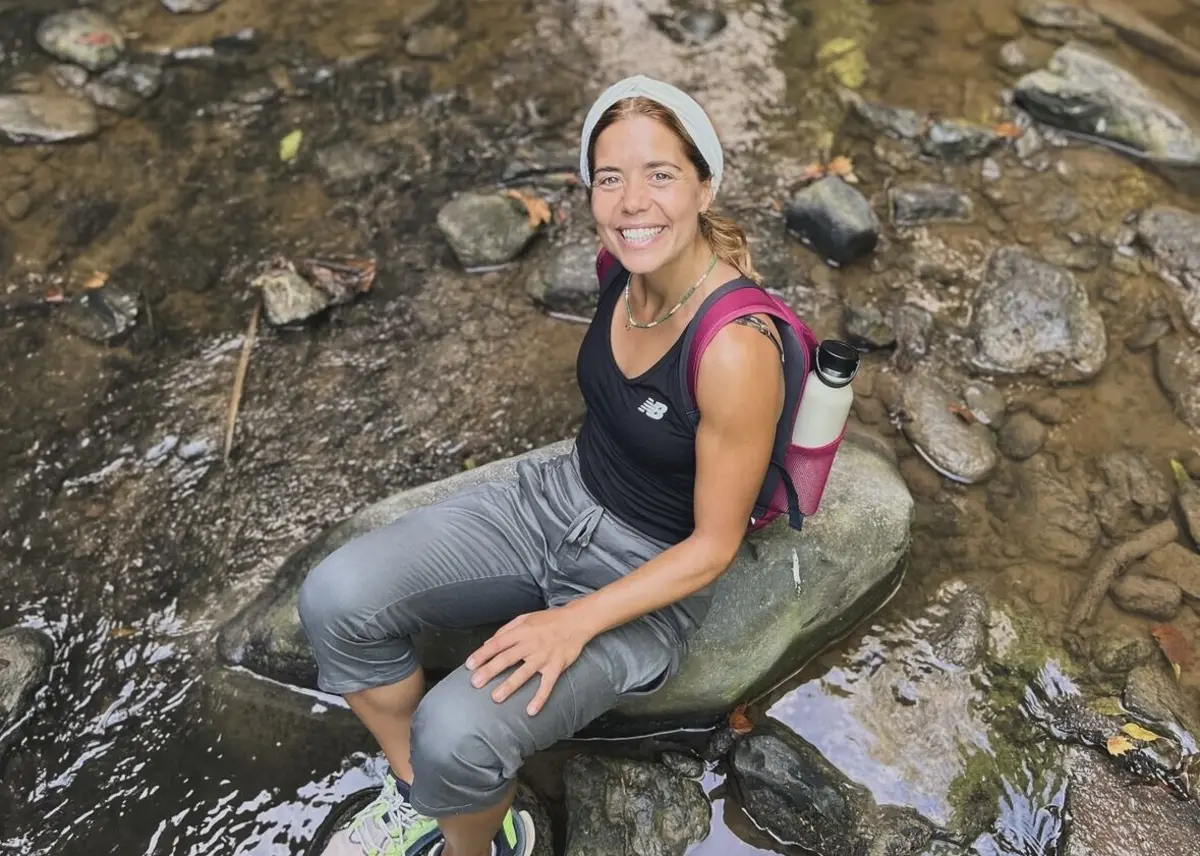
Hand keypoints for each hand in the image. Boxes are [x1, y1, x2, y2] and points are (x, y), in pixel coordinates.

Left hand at [465, 608, 590, 715]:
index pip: (497, 644)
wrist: (576, 621)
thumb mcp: (525, 618)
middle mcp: (531, 644)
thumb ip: (505, 630)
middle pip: (506, 658)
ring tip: (495, 698)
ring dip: (509, 686)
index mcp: (521, 631)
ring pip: (524, 673)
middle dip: (489, 671)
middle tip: (475, 683)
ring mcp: (544, 656)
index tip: (469, 665)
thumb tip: (488, 643)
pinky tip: (531, 711)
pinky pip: (547, 684)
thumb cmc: (549, 620)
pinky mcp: (556, 666)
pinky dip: (540, 698)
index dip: (482, 654)